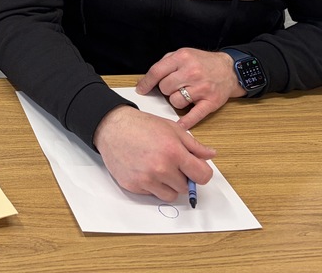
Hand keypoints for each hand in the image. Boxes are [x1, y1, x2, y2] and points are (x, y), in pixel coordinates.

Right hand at [94, 105, 215, 201]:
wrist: (111, 127)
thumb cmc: (141, 125)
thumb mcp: (171, 128)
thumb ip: (194, 145)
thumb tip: (211, 155)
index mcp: (174, 153)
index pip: (202, 176)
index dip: (200, 172)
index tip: (194, 168)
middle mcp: (161, 169)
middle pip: (186, 187)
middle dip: (181, 176)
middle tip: (170, 163)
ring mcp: (146, 180)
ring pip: (170, 195)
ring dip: (168, 185)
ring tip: (157, 168)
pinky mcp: (134, 186)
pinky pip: (152, 194)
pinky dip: (151, 185)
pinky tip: (144, 169)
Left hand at [136, 47, 243, 129]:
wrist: (230, 69)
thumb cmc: (203, 63)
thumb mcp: (183, 54)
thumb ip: (165, 64)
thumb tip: (146, 80)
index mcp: (182, 58)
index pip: (157, 72)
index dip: (146, 83)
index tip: (141, 90)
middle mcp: (192, 72)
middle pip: (165, 88)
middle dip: (166, 89)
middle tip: (173, 87)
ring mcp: (202, 88)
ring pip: (175, 101)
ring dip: (176, 100)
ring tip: (184, 94)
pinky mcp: (211, 102)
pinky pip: (194, 115)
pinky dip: (186, 122)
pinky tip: (180, 125)